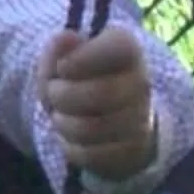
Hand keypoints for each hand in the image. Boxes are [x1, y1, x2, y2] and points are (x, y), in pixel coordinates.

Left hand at [39, 26, 157, 182]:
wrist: (109, 117)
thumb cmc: (81, 79)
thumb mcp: (64, 60)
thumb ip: (60, 48)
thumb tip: (65, 38)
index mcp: (128, 50)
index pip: (120, 46)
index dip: (84, 57)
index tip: (63, 66)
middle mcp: (140, 83)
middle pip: (100, 93)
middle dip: (62, 95)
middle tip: (52, 92)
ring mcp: (140, 119)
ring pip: (92, 128)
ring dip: (63, 123)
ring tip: (59, 116)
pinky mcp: (131, 151)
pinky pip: (91, 154)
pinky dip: (71, 148)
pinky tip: (70, 138)